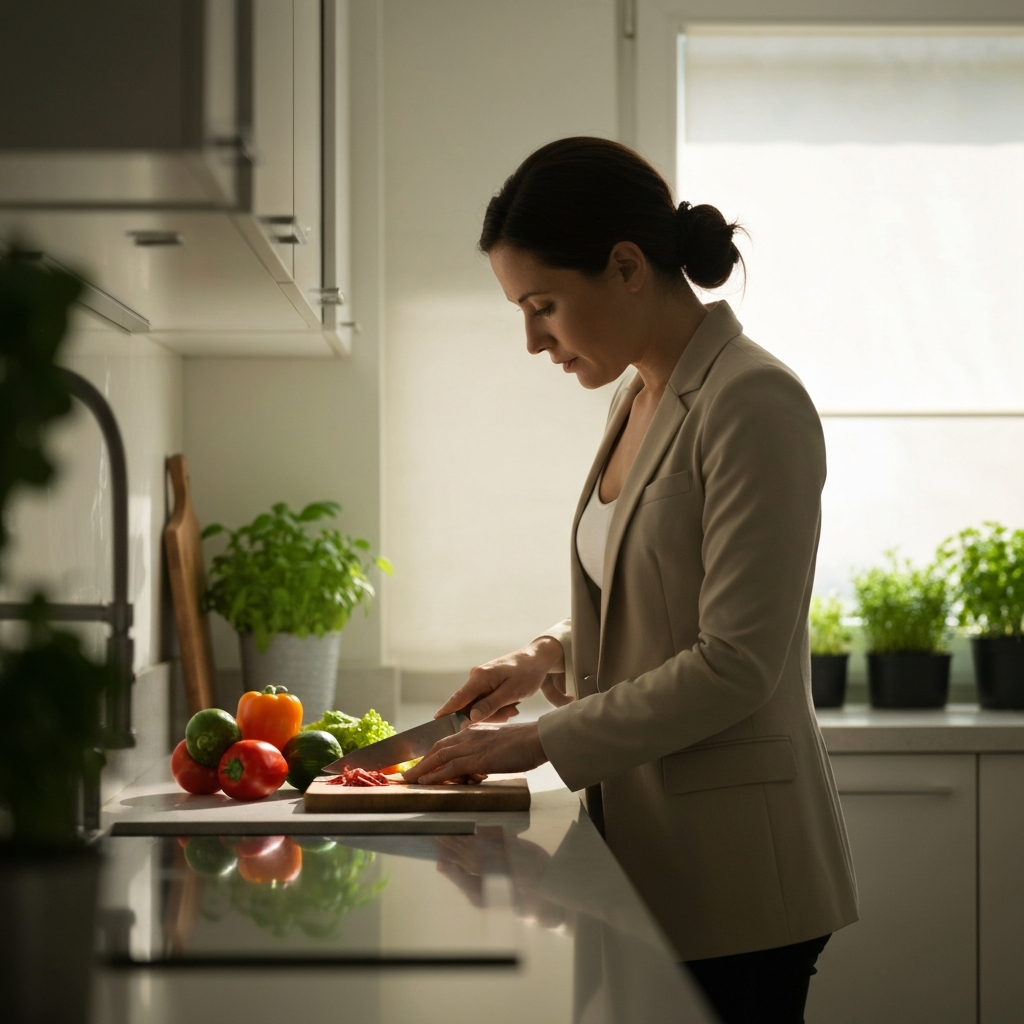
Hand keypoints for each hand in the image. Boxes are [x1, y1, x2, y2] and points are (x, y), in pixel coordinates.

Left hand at [403, 721, 546, 783]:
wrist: (538, 739)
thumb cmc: (525, 743)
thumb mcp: (500, 745)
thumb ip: (485, 754)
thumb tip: (476, 769)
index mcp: (475, 731)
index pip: (447, 742)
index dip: (431, 754)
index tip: (420, 764)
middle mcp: (470, 735)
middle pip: (437, 748)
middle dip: (420, 762)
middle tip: (407, 774)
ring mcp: (473, 746)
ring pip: (439, 757)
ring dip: (421, 770)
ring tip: (408, 780)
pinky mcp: (478, 758)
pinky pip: (451, 767)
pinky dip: (435, 775)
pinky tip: (425, 782)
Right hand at [434, 638, 564, 723]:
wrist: (538, 658)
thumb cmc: (527, 674)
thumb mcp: (511, 693)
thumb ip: (490, 706)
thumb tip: (469, 718)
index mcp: (479, 677)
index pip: (457, 699)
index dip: (446, 713)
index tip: (434, 724)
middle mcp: (476, 677)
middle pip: (470, 706)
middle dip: (487, 715)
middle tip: (509, 713)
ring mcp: (481, 680)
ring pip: (479, 706)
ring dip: (495, 711)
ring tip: (513, 707)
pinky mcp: (487, 683)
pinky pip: (486, 701)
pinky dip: (497, 706)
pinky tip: (510, 704)